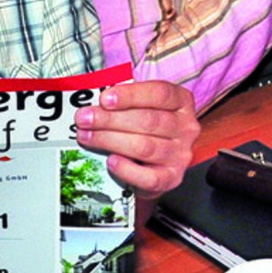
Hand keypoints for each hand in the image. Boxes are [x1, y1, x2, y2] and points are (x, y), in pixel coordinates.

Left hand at [75, 79, 200, 197]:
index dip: (131, 95)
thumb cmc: (144, 128)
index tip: (105, 99)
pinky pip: (149, 177)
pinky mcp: (172, 178)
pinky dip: (127, 169)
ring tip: (86, 136)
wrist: (154, 163)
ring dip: (110, 140)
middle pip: (149, 121)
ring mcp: (181, 154)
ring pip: (145, 147)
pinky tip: (111, 160)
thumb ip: (123, 101)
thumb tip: (94, 102)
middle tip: (84, 118)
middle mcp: (186, 128)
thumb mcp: (140, 106)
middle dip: (111, 119)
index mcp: (182, 102)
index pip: (160, 94)